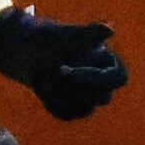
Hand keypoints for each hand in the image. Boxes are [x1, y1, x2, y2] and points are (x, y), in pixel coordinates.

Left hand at [0, 8, 127, 119]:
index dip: (95, 78)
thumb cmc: (49, 37)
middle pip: (102, 98)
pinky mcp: (74, 107)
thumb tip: (109, 30)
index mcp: (110, 62)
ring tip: (42, 75)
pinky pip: (67, 114)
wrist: (27, 49)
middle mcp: (105, 82)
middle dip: (74, 87)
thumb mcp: (66, 34)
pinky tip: (40, 87)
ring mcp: (90, 96)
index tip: (66, 70)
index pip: (118, 78)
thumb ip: (88, 33)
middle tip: (52, 71)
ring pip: (84, 108)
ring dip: (61, 95)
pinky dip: (52, 103)